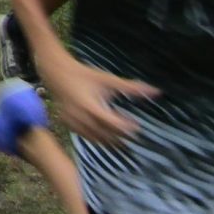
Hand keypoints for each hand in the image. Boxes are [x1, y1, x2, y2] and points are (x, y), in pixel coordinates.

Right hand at [46, 59, 160, 145]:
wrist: (57, 73)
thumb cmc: (85, 76)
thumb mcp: (109, 80)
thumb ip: (132, 88)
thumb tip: (156, 91)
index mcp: (90, 105)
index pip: (111, 123)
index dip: (125, 128)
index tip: (137, 126)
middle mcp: (79, 116)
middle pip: (104, 134)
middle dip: (120, 137)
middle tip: (133, 137)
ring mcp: (72, 122)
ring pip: (95, 138)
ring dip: (109, 140)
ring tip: (122, 138)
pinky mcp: (67, 124)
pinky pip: (85, 136)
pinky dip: (97, 137)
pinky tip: (106, 134)